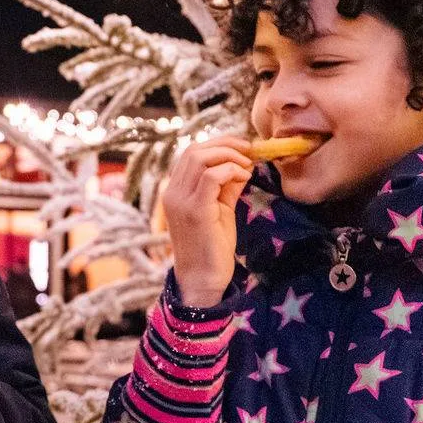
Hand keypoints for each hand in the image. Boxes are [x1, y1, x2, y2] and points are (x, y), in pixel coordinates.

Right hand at [162, 137, 254, 306]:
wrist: (203, 279)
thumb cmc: (212, 246)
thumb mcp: (220, 209)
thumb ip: (227, 186)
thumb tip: (243, 164)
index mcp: (175, 191)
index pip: (191, 153)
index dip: (217, 144)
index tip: (242, 148)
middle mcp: (172, 193)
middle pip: (194, 150)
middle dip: (225, 143)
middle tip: (249, 150)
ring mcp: (181, 201)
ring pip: (200, 158)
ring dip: (229, 155)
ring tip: (247, 164)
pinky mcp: (195, 211)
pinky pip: (210, 177)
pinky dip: (230, 170)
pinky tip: (244, 178)